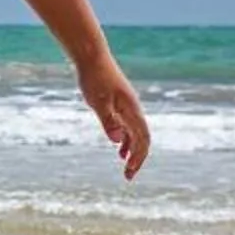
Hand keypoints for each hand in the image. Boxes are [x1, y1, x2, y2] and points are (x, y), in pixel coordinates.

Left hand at [81, 62, 149, 179]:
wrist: (92, 57)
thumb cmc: (94, 78)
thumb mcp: (97, 101)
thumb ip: (108, 121)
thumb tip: (117, 141)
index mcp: (132, 111)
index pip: (142, 140)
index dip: (139, 158)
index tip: (129, 173)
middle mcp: (134, 110)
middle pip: (142, 139)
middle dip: (137, 159)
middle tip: (128, 177)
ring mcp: (128, 107)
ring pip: (136, 133)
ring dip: (132, 151)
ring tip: (125, 166)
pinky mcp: (120, 103)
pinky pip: (128, 126)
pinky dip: (126, 139)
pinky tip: (119, 148)